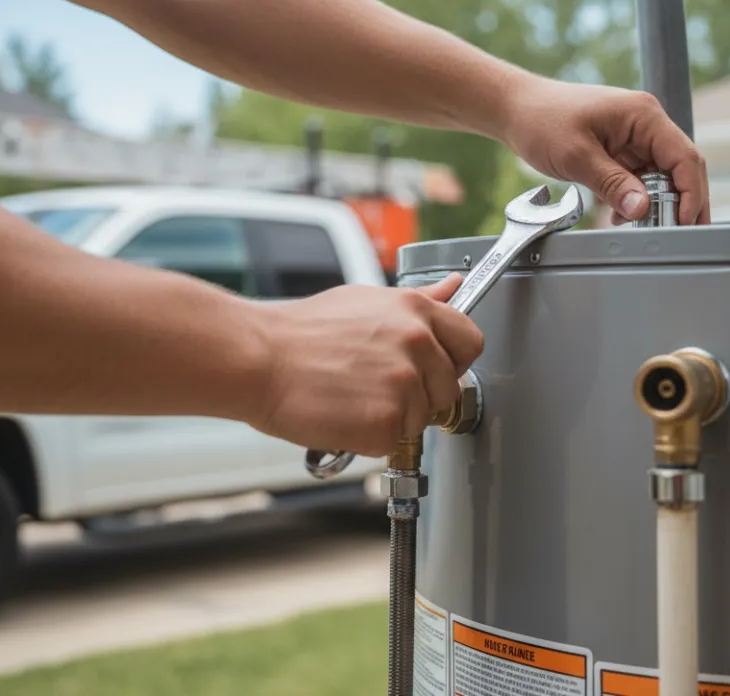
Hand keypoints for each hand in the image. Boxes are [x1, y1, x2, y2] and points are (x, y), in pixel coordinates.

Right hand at [252, 274, 483, 456]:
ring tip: (353, 397)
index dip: (453, 360)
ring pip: (421, 419)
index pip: (471, 341)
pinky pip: (394, 442)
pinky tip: (344, 414)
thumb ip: (419, 300)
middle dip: (420, 395)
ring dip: (393, 418)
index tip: (433, 368)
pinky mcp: (386, 422)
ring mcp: (404, 384)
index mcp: (416, 311)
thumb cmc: (301, 333)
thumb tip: (454, 287)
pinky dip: (370, 438)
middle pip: (448, 389)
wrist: (259, 359)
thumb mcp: (367, 301)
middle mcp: (417, 344)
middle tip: (375, 387)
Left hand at [500, 76, 709, 225]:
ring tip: (647, 229)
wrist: (515, 110)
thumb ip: (612, 184)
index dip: (692, 193)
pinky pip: (640, 178)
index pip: (685, 157)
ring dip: (657, 203)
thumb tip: (642, 210)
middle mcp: (645, 124)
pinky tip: (622, 216)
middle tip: (680, 235)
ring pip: (661, 176)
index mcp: (643, 115)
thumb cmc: (542, 120)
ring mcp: (634, 137)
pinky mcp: (620, 150)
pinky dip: (636, 199)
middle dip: (682, 202)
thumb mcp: (577, 157)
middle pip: (680, 168)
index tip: (687, 222)